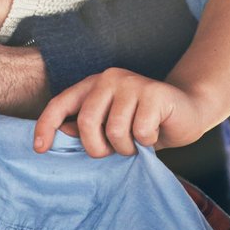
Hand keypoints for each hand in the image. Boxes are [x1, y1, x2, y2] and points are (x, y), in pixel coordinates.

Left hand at [33, 68, 212, 157]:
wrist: (190, 108)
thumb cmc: (146, 121)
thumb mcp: (113, 125)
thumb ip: (89, 127)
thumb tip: (61, 133)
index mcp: (92, 85)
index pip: (60, 103)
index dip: (46, 126)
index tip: (39, 149)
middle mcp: (108, 78)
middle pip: (86, 122)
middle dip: (98, 148)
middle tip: (114, 151)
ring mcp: (131, 83)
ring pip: (115, 131)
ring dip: (127, 147)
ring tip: (138, 141)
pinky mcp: (153, 93)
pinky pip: (141, 132)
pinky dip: (148, 142)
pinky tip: (156, 132)